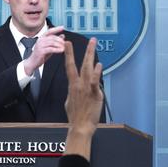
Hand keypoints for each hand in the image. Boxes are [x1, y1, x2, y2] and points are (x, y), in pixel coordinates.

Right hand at [23, 26, 64, 74]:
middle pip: (52, 37)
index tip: (62, 27)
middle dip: (60, 40)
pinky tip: (61, 50)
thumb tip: (62, 35)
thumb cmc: (41, 55)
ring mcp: (40, 45)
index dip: (56, 29)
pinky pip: (51, 49)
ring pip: (52, 43)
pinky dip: (57, 49)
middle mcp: (40, 40)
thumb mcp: (49, 47)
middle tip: (65, 43)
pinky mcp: (41, 51)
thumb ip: (55, 41)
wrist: (33, 62)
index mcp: (42, 38)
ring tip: (64, 48)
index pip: (49, 31)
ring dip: (59, 45)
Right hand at [63, 38, 102, 158]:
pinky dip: (96, 73)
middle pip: (82, 64)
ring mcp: (86, 89)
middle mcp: (79, 85)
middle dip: (87, 51)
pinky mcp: (94, 95)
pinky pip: (95, 82)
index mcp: (72, 85)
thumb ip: (74, 92)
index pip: (69, 66)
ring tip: (95, 46)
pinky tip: (99, 65)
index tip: (68, 43)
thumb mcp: (70, 101)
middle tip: (92, 40)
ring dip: (91, 56)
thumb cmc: (75, 116)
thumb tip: (75, 88)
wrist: (80, 126)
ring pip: (89, 69)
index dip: (69, 54)